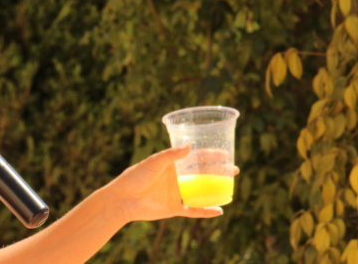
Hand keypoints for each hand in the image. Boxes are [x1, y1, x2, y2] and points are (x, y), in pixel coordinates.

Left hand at [109, 145, 238, 223]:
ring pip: (201, 192)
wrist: (122, 199)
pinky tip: (219, 211)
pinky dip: (206, 211)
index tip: (226, 153)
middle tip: (234, 170)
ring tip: (231, 189)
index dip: (211, 155)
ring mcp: (177, 194)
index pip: (196, 158)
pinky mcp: (174, 208)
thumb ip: (170, 155)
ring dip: (216, 191)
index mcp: (173, 165)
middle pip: (202, 174)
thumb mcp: (153, 162)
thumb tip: (190, 146)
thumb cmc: (135, 177)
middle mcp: (177, 178)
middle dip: (219, 172)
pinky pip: (193, 210)